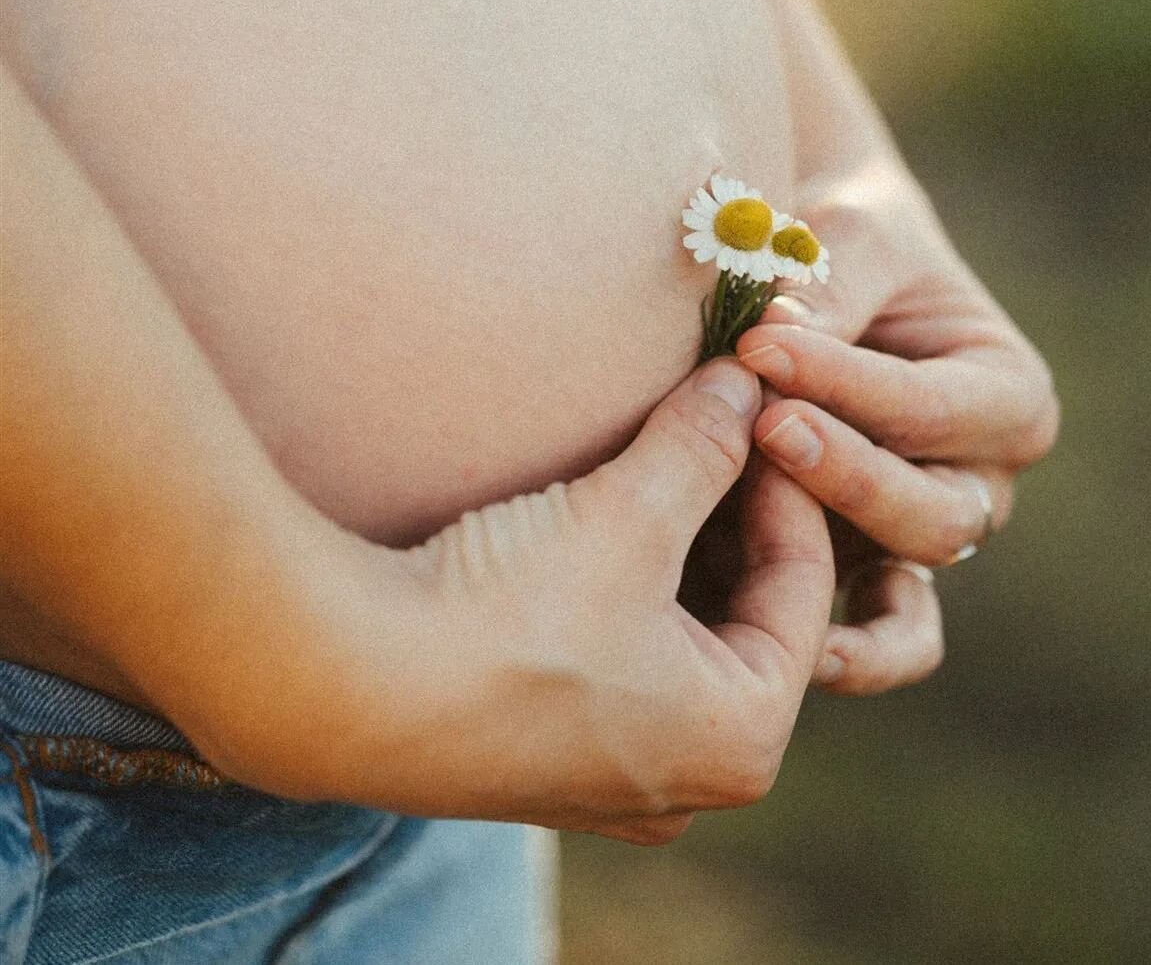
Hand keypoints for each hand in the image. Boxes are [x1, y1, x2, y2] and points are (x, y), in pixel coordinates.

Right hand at [225, 358, 834, 845]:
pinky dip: (627, 577)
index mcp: (743, 739)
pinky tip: (600, 509)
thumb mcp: (629, 512)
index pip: (803, 578)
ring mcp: (615, 769)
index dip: (785, 475)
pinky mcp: (549, 747)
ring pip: (683, 624)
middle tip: (716, 414)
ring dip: (677, 535)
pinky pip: (625, 649)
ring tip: (660, 446)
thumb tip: (746, 379)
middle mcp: (690, 775)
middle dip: (730, 506)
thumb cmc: (505, 612)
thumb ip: (705, 442)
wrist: (343, 682)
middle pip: (746, 605)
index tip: (761, 399)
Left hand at [734, 166, 1058, 696]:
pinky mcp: (868, 568)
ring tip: (741, 505)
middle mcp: (980, 478)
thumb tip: (777, 341)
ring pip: (899, 570)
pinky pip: (889, 636)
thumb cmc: (846, 239)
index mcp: (1006, 394)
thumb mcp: (852, 238)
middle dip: (845, 476)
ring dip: (823, 543)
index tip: (756, 342)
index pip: (925, 407)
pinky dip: (860, 653)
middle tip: (763, 424)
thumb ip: (829, 288)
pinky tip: (799, 651)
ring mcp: (922, 533)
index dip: (841, 381)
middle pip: (930, 514)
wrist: (813, 265)